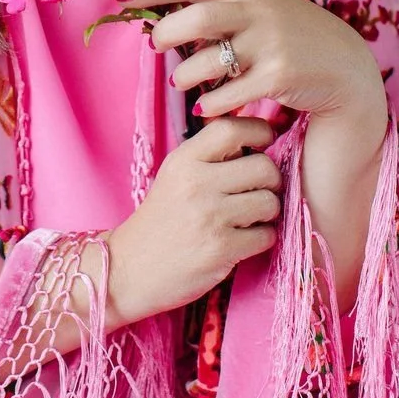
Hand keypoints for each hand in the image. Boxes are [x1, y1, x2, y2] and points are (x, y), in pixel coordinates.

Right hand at [105, 115, 280, 325]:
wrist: (128, 269)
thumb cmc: (159, 221)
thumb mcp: (174, 176)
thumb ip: (209, 157)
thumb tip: (255, 140)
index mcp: (183, 160)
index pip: (232, 128)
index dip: (258, 131)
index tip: (264, 142)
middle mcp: (196, 183)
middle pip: (264, 166)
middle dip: (270, 180)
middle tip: (258, 189)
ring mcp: (210, 217)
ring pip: (270, 202)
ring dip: (267, 212)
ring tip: (249, 217)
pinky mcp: (221, 249)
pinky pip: (267, 235)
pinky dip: (261, 239)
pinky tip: (242, 240)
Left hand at [129, 0, 386, 134]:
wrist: (344, 67)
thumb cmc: (289, 36)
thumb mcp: (259, 8)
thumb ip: (219, 4)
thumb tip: (160, 9)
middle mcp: (258, 8)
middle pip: (194, 17)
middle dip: (165, 33)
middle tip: (155, 46)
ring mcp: (270, 42)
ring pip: (206, 61)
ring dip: (185, 76)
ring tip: (183, 82)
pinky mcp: (278, 76)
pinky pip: (227, 94)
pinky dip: (211, 104)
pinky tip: (208, 108)